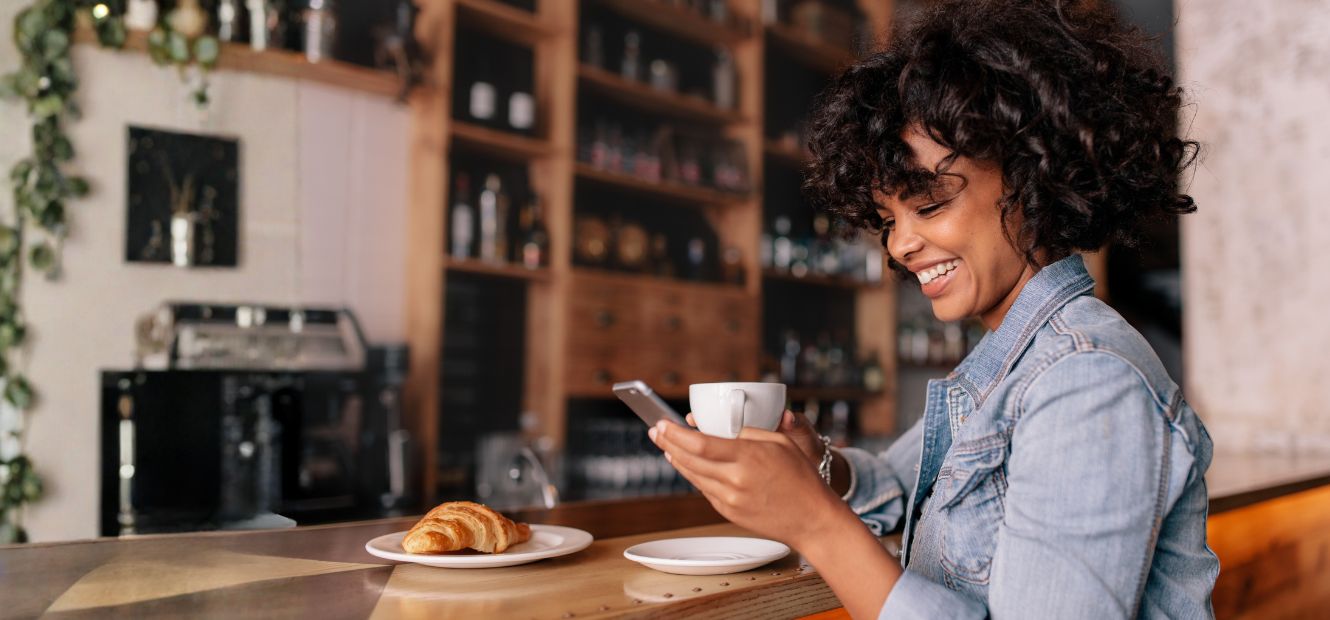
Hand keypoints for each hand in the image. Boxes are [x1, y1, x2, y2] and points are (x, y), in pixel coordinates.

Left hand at [649, 420, 840, 547]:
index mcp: (747, 458)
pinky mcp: (728, 513)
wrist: (812, 519)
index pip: (700, 443)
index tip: (662, 423)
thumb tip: (721, 428)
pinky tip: (687, 465)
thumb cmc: (802, 478)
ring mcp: (729, 500)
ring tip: (665, 446)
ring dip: (676, 459)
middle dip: (667, 443)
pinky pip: (704, 490)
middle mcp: (734, 480)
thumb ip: (748, 433)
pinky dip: (693, 475)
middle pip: (689, 459)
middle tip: (655, 431)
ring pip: (693, 476)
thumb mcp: (780, 443)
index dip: (675, 433)